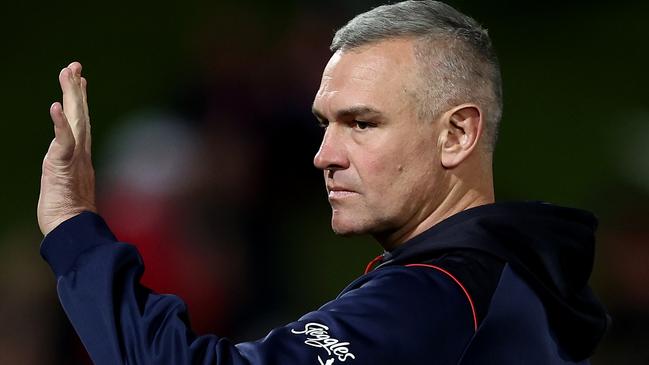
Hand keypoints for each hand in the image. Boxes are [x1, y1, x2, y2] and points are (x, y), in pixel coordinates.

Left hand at [38, 62, 96, 235]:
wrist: (73, 230)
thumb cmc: (70, 216)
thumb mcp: (69, 188)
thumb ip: (71, 175)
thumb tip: (72, 175)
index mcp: (80, 156)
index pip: (81, 122)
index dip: (81, 100)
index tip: (80, 80)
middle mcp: (81, 153)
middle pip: (80, 114)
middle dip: (76, 89)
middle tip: (74, 65)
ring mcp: (74, 157)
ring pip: (75, 120)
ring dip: (72, 96)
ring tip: (68, 73)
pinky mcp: (64, 165)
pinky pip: (64, 140)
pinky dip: (61, 123)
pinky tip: (56, 106)